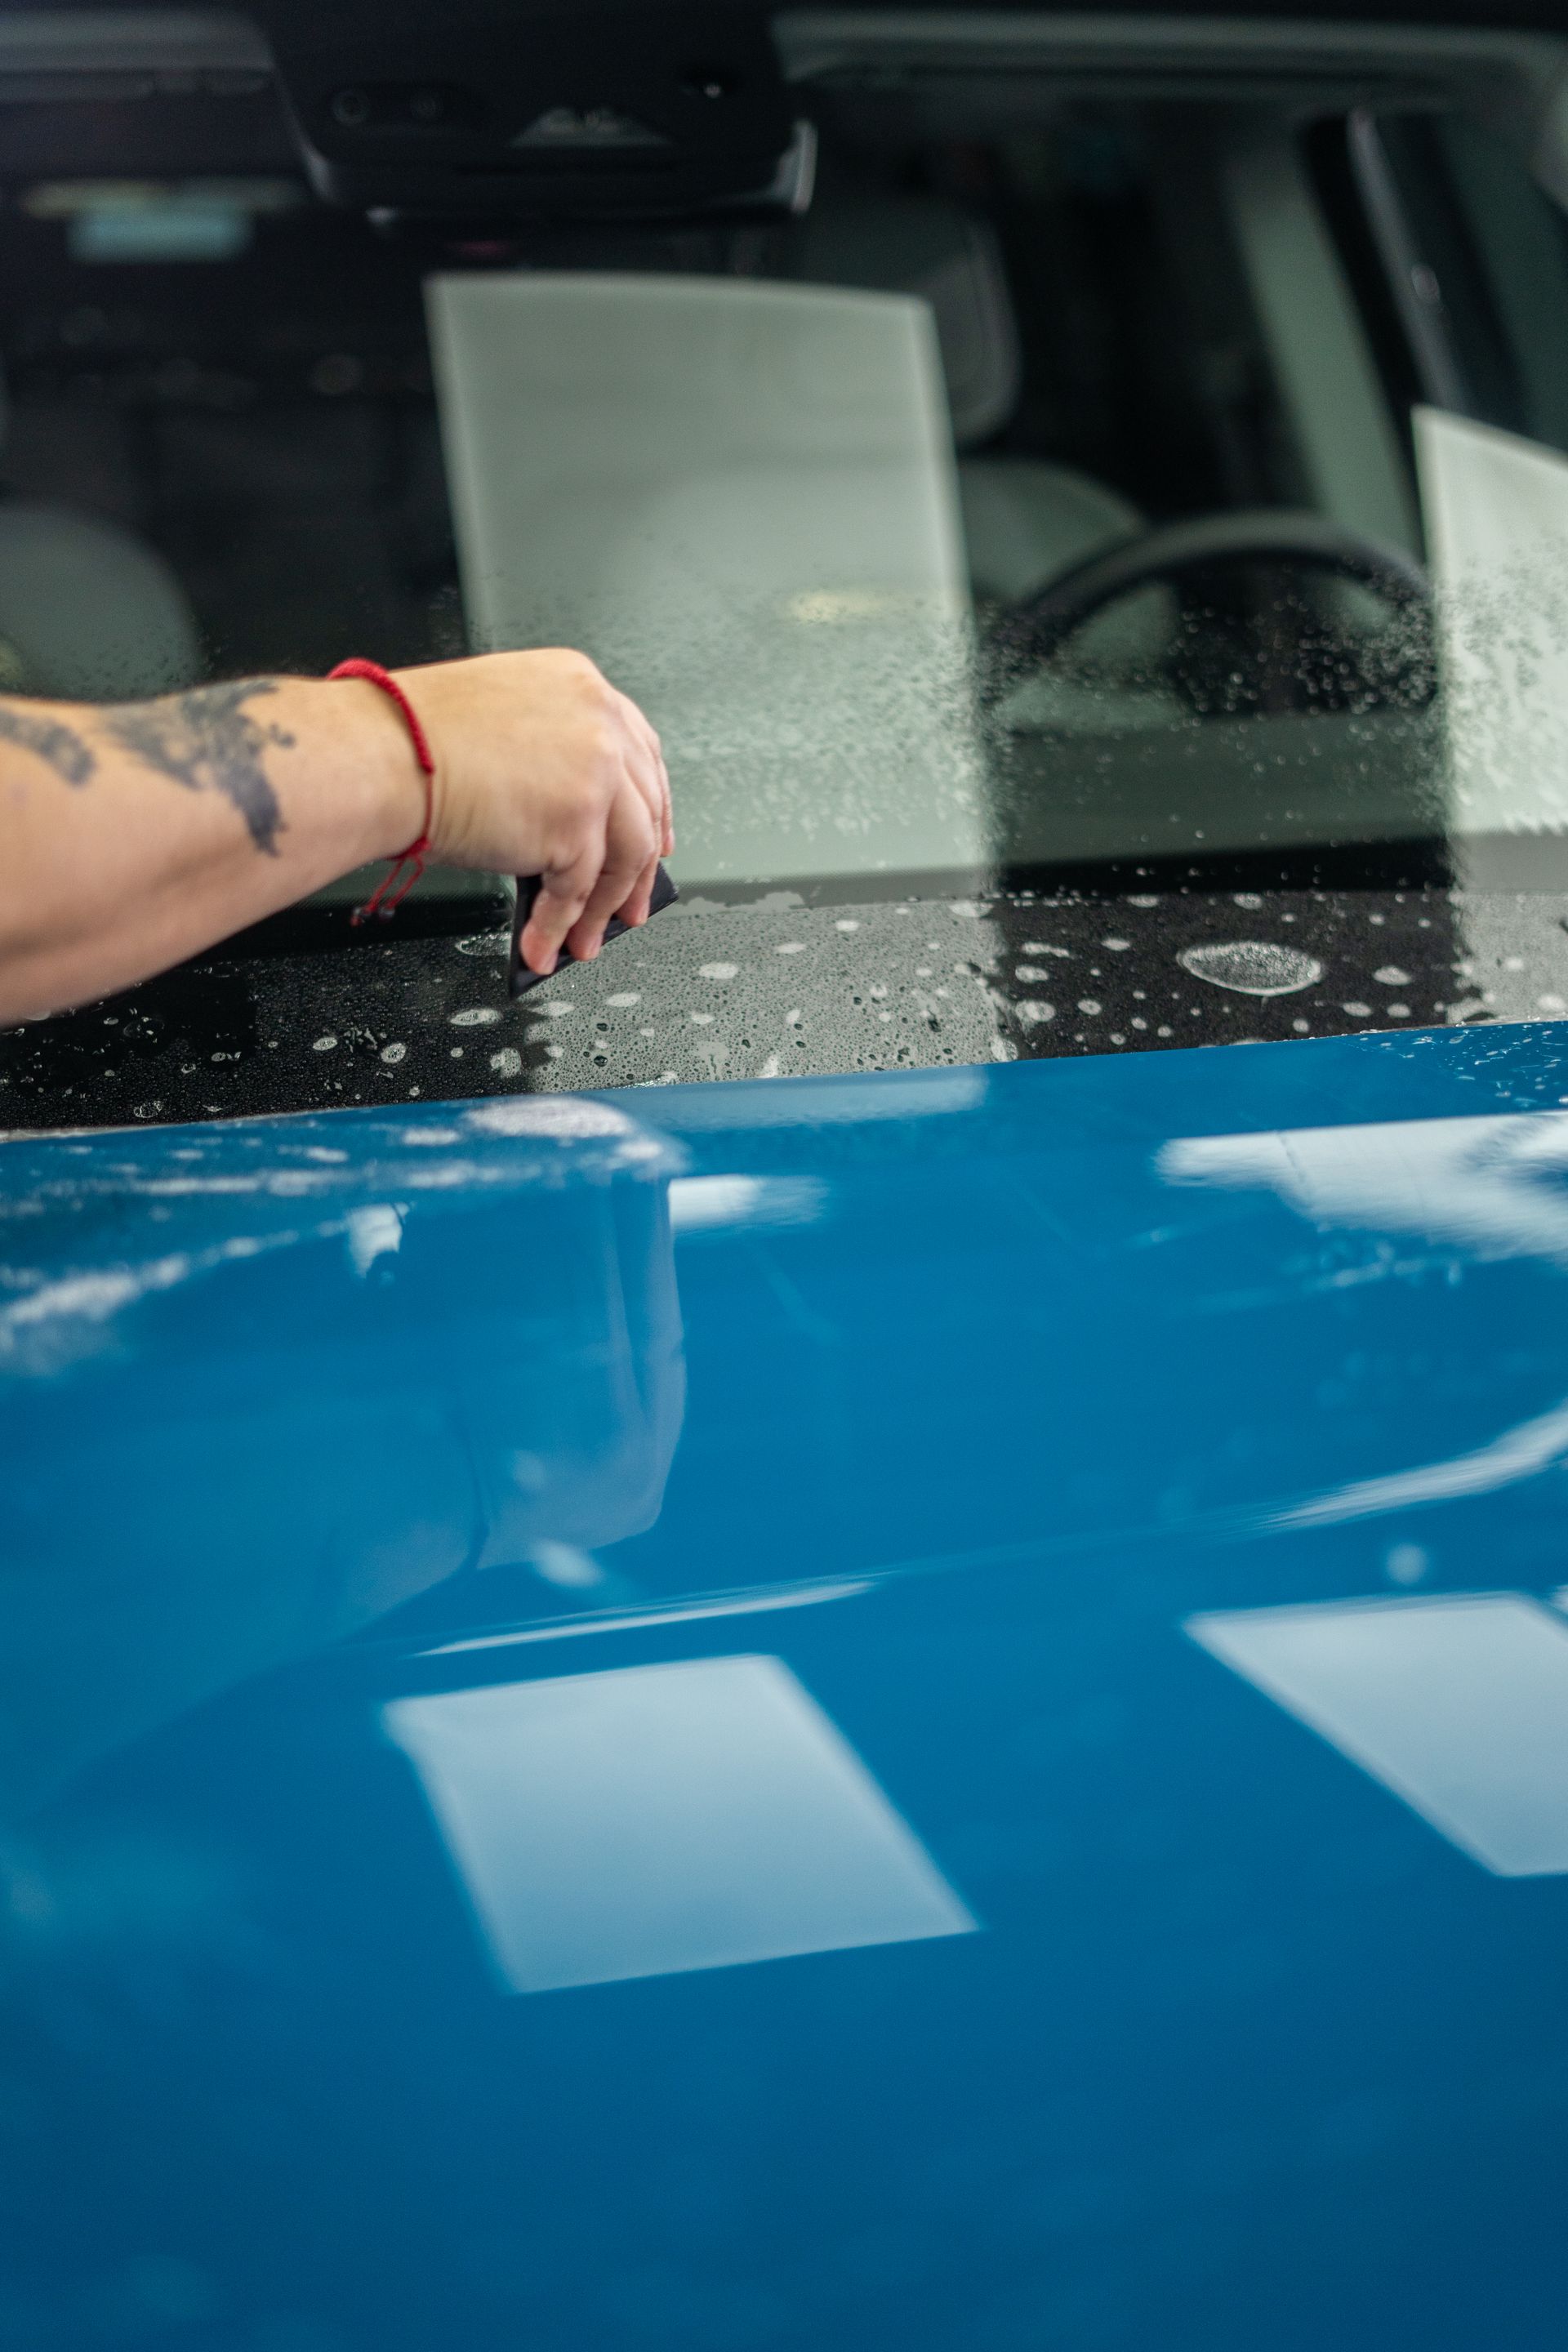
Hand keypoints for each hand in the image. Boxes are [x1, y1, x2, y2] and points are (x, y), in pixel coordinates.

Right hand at [388, 649, 672, 972]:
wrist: (381, 756)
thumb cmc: (413, 738)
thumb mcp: (502, 721)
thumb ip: (550, 755)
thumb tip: (568, 822)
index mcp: (580, 686)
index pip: (640, 753)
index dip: (652, 806)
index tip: (654, 838)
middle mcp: (597, 723)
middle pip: (643, 810)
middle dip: (637, 871)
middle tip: (629, 904)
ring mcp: (593, 773)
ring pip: (623, 857)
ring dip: (601, 909)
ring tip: (585, 940)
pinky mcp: (575, 823)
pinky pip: (578, 890)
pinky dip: (560, 927)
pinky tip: (544, 945)